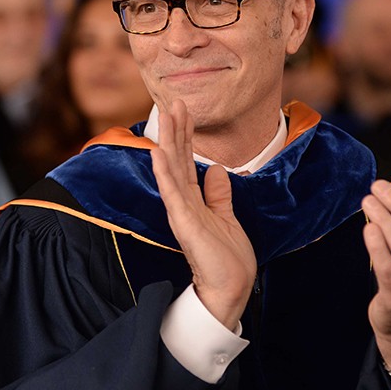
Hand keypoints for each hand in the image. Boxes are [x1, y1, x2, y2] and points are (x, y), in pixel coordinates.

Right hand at [151, 100, 256, 329]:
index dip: (185, 134)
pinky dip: (165, 173)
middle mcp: (184, 203)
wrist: (231, 289)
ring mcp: (182, 212)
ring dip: (168, 141)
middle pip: (177, 159)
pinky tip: (159, 153)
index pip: (186, 161)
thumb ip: (219, 194)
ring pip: (171, 170)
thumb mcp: (228, 217)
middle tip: (172, 100)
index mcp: (194, 200)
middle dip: (175, 129)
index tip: (183, 109)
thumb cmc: (228, 260)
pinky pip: (173, 194)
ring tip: (165, 115)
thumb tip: (217, 169)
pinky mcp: (185, 224)